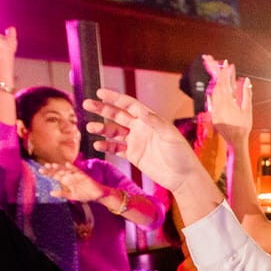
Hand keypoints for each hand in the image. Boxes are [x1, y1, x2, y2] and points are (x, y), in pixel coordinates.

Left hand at [39, 161, 105, 202]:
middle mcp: (70, 176)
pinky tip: (67, 165)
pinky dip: (72, 167)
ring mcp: (76, 175)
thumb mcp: (71, 196)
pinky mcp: (83, 175)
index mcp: (66, 181)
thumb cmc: (85, 194)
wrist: (96, 195)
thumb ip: (62, 193)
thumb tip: (51, 193)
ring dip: (60, 167)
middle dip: (52, 169)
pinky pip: (77, 170)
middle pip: (59, 171)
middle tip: (44, 167)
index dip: (48, 173)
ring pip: (66, 170)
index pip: (55, 175)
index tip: (40, 171)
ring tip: (53, 165)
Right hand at [83, 89, 202, 190]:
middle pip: (118, 115)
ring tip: (90, 127)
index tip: (100, 92)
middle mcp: (141, 128)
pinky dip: (106, 146)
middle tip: (87, 104)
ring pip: (114, 132)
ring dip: (102, 129)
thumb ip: (155, 122)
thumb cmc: (181, 154)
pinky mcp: (133, 155)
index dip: (115, 98)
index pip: (129, 105)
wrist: (183, 177)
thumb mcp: (169, 135)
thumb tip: (140, 110)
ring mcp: (136, 142)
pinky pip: (116, 148)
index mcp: (150, 120)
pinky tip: (97, 144)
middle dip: (102, 109)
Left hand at [202, 55, 252, 142]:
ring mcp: (214, 110)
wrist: (235, 141)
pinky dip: (214, 92)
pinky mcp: (213, 114)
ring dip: (217, 82)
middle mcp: (218, 105)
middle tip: (217, 62)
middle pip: (217, 85)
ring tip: (220, 74)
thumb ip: (246, 93)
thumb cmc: (243, 126)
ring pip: (213, 92)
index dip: (225, 72)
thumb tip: (246, 80)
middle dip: (218, 73)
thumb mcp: (247, 110)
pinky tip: (216, 88)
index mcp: (227, 103)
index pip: (224, 83)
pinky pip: (212, 100)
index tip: (227, 62)